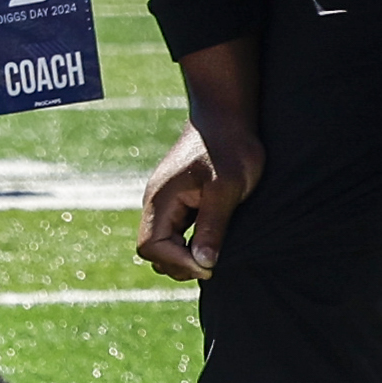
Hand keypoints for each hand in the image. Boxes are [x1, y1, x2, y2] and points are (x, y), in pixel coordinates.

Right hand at [136, 116, 259, 281]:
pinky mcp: (178, 202)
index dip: (178, 262)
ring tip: (214, 253)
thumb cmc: (229, 147)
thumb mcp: (226, 188)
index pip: (151, 247)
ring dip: (184, 256)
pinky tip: (212, 242)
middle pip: (153, 251)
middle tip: (214, 262)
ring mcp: (166, 203)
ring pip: (163, 245)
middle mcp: (156, 203)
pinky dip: (188, 245)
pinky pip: (174, 234)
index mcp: (161, 200)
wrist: (228, 117)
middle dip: (180, 264)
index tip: (210, 265)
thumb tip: (202, 263)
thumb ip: (212, 226)